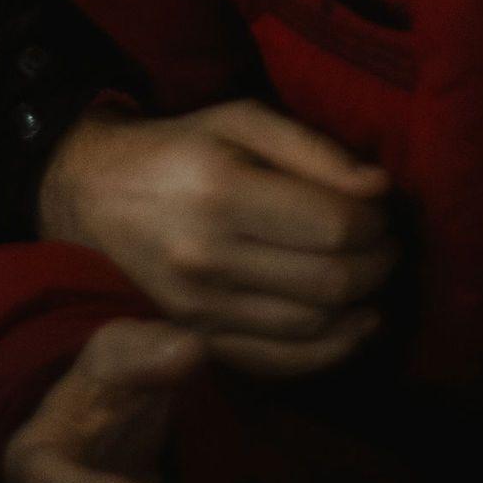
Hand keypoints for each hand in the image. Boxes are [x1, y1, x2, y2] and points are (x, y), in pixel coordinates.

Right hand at [37, 101, 394, 375]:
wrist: (94, 193)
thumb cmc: (179, 146)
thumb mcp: (240, 119)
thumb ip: (312, 149)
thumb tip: (379, 188)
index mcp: (222, 189)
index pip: (334, 226)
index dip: (377, 224)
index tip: (382, 211)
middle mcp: (208, 256)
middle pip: (330, 282)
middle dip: (379, 266)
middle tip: (389, 245)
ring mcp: (198, 307)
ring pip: (311, 326)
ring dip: (362, 307)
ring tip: (373, 278)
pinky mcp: (195, 337)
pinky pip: (277, 362)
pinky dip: (329, 351)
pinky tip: (355, 327)